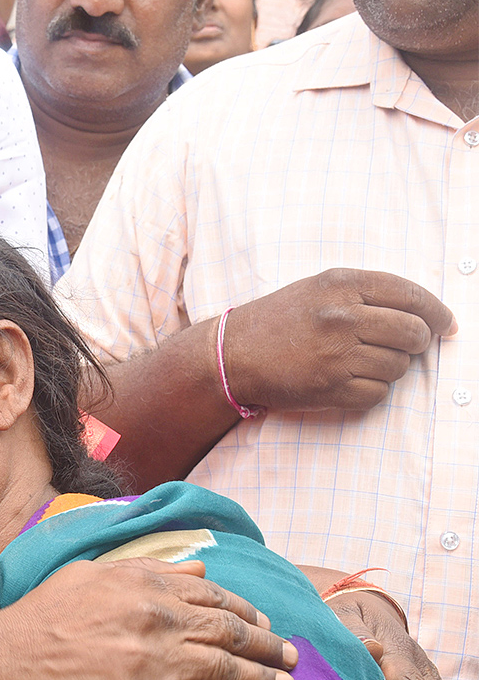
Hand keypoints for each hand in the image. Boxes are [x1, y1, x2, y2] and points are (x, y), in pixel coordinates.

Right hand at [0, 558, 296, 679]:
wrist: (8, 660)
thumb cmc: (40, 615)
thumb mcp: (91, 573)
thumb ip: (147, 568)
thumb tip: (196, 567)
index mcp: (145, 585)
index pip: (211, 595)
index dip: (244, 609)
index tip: (264, 621)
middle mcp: (159, 619)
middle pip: (230, 631)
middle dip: (267, 645)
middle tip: (291, 656)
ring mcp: (157, 661)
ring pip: (227, 669)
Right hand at [224, 269, 455, 411]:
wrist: (232, 354)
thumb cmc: (279, 320)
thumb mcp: (318, 289)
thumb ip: (367, 294)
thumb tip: (425, 313)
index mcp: (341, 285)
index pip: (411, 295)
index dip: (437, 312)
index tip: (447, 324)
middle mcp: (341, 316)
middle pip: (413, 333)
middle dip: (416, 343)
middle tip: (404, 347)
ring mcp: (336, 354)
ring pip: (399, 367)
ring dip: (389, 368)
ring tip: (360, 362)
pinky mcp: (330, 387)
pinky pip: (378, 393)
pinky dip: (370, 391)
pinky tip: (347, 380)